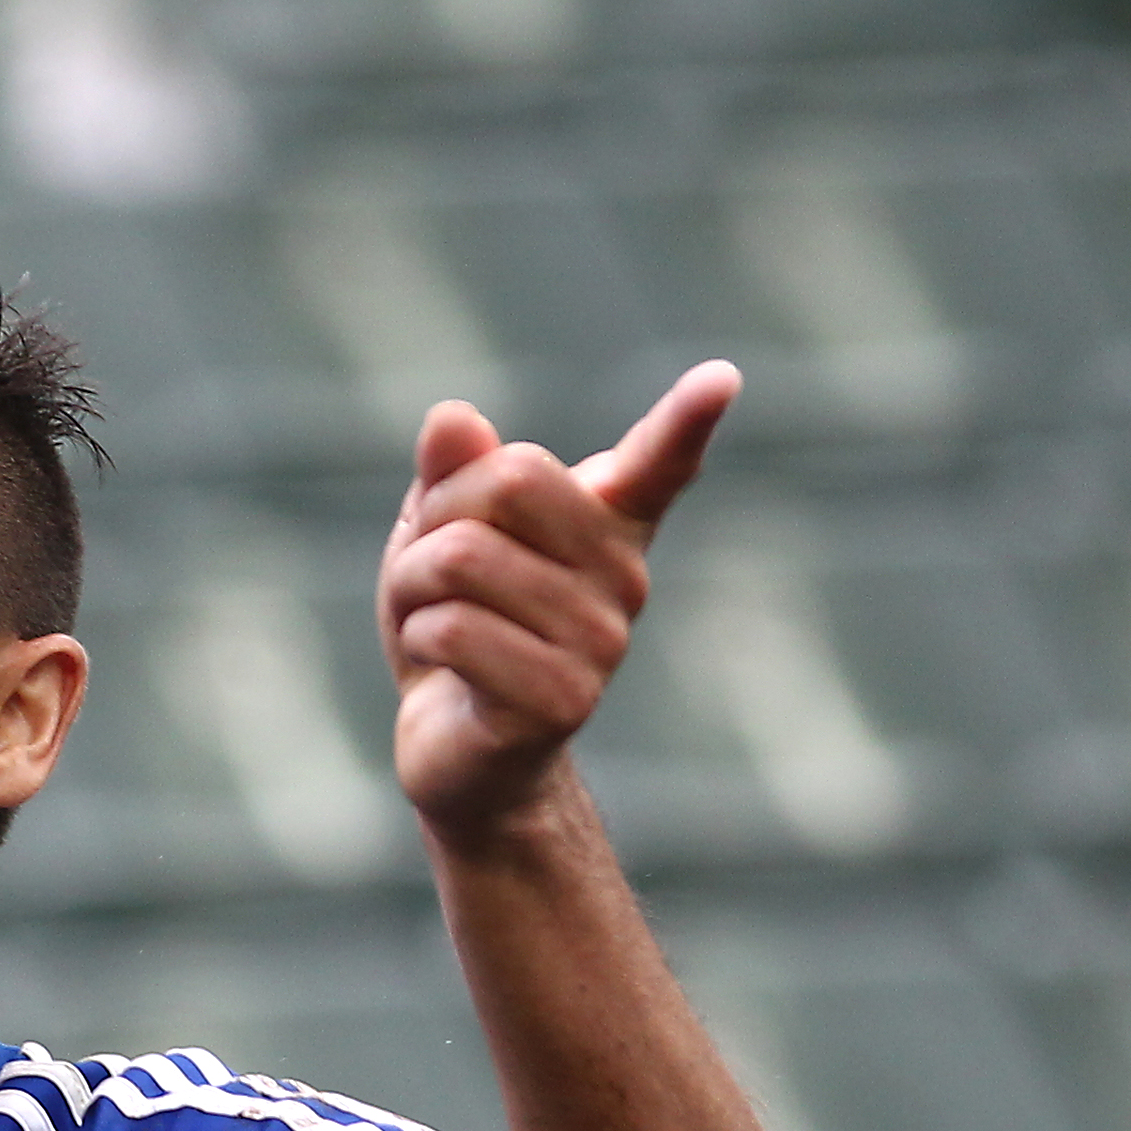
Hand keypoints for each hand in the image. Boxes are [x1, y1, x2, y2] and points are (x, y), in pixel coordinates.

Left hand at [378, 360, 738, 837]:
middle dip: (431, 520)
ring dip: (410, 587)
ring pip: (462, 557)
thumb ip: (450, 476)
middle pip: (505, 481)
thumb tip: (451, 417)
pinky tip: (438, 673)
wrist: (457, 753)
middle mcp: (623, 578)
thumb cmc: (454, 632)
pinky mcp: (565, 699)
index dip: (685, 421)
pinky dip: (416, 637)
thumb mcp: (436, 541)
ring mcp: (603, 641)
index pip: (659, 464)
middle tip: (427, 575)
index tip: (720, 378)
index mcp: (605, 528)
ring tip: (428, 625)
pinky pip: (453, 628)